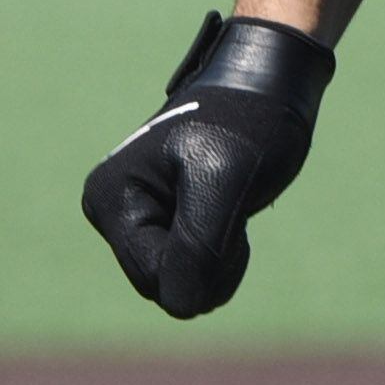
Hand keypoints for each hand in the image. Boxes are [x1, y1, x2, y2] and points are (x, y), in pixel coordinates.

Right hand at [82, 11, 333, 317]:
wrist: (273, 81)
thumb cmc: (251, 120)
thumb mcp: (228, 179)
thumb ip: (198, 248)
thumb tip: (181, 304)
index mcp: (111, 198)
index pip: (156, 277)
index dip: (208, 260)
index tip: (234, 209)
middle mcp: (111, 207)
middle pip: (163, 283)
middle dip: (212, 259)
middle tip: (237, 207)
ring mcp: (136, 212)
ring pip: (179, 278)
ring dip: (219, 255)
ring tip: (235, 205)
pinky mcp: (164, 215)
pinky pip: (189, 263)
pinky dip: (221, 248)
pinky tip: (232, 211)